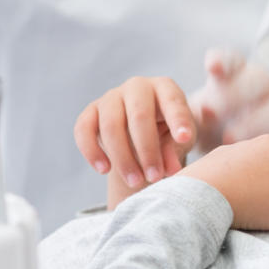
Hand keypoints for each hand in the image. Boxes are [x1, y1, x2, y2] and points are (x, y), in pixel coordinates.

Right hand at [75, 76, 196, 192]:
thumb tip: (170, 168)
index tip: (184, 139)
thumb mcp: (179, 140)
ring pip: (110, 125)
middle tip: (155, 177)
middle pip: (139, 115)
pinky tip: (104, 169)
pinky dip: (92, 151)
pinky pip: (83, 129)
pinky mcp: (91, 111)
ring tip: (135, 181)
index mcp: (164, 87)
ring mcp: (111, 97)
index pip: (172, 101)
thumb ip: (175, 150)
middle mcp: (137, 87)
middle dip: (147, 149)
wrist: (141, 132)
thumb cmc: (168, 133)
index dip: (178, 119)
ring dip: (122, 157)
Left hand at [187, 49, 268, 150]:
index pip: (232, 60)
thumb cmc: (202, 134)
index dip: (225, 61)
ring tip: (228, 138)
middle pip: (259, 78)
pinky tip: (258, 155)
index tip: (210, 67)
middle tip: (211, 111)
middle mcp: (259, 90)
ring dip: (254, 121)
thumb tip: (158, 133)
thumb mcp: (187, 123)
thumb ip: (177, 122)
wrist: (227, 158)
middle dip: (238, 92)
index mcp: (233, 78)